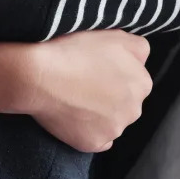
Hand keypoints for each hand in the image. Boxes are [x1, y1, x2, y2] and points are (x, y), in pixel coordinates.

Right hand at [25, 30, 152, 152]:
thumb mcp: (112, 34)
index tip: (92, 68)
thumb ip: (138, 46)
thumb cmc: (72, 51)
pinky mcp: (93, 144)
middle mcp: (134, 110)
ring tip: (71, 98)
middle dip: (108, 96)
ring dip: (97, 114)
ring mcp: (114, 129)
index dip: (112, 73)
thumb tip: (142, 59)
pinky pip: (96, 140)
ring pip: (110, 122)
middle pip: (124, 103)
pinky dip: (86, 131)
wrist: (38, 76)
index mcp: (141, 83)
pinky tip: (72, 117)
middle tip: (81, 82)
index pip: (133, 80)